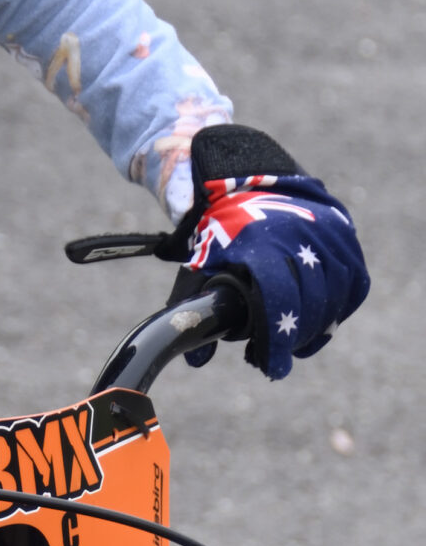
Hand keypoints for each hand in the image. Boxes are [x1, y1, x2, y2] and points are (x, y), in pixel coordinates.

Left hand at [164, 125, 368, 379]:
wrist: (242, 177)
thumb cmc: (215, 232)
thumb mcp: (195, 266)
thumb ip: (193, 310)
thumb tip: (197, 359)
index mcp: (259, 244)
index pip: (277, 300)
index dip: (277, 340)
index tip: (272, 368)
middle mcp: (297, 235)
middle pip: (308, 303)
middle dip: (291, 337)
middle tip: (275, 356)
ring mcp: (324, 231)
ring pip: (334, 294)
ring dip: (316, 326)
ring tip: (294, 341)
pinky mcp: (342, 231)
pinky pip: (352, 280)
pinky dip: (340, 306)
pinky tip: (320, 324)